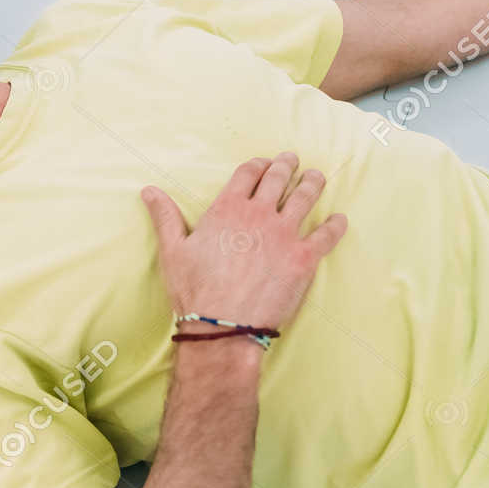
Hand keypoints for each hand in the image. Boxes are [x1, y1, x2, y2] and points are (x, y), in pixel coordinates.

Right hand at [141, 153, 347, 336]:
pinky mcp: (304, 258)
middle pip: (279, 179)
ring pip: (305, 197)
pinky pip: (327, 234)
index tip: (265, 163)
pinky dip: (336, 225)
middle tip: (293, 160)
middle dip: (287, 166)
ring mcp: (285, 234)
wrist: (222, 327)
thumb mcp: (173, 250)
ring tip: (316, 177)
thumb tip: (149, 191)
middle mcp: (259, 214)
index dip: (258, 165)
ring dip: (313, 183)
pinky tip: (339, 220)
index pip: (248, 173)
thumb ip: (165, 216)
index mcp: (228, 208)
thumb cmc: (195, 291)